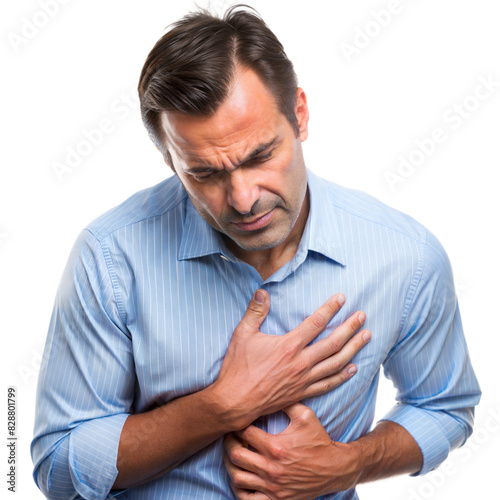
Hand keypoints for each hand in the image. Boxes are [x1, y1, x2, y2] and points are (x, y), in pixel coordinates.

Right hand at [210, 290, 370, 429]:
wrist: (234, 402)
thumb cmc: (237, 367)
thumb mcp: (242, 334)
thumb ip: (255, 312)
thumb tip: (262, 291)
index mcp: (288, 345)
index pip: (316, 322)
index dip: (330, 308)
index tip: (342, 298)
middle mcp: (301, 362)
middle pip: (333, 343)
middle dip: (350, 328)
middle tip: (363, 316)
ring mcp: (303, 379)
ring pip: (336, 363)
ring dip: (353, 349)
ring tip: (366, 337)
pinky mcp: (302, 393)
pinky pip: (328, 384)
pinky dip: (343, 376)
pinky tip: (353, 368)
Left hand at [224, 403, 360, 499]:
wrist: (334, 468)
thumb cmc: (319, 440)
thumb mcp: (306, 416)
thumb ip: (287, 402)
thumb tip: (271, 389)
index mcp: (276, 446)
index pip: (245, 433)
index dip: (237, 425)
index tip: (237, 421)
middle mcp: (272, 468)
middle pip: (236, 455)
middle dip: (229, 443)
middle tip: (230, 436)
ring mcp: (273, 486)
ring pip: (238, 478)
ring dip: (231, 466)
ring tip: (233, 456)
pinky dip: (240, 490)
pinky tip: (242, 479)